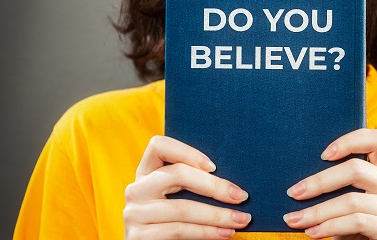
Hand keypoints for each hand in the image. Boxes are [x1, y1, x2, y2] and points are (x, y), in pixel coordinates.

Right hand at [123, 135, 250, 238]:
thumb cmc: (174, 222)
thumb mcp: (176, 198)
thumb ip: (190, 184)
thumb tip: (231, 182)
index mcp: (145, 173)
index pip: (158, 145)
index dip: (186, 151)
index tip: (214, 166)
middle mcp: (136, 189)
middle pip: (176, 175)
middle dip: (214, 186)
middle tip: (240, 196)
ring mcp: (134, 213)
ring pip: (183, 208)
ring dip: (218, 215)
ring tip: (241, 220)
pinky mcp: (138, 237)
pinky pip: (179, 231)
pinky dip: (207, 232)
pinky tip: (225, 233)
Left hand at [282, 128, 376, 239]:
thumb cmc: (351, 228)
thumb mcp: (347, 200)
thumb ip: (337, 184)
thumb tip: (300, 179)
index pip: (376, 139)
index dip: (349, 141)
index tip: (322, 155)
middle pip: (357, 170)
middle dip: (319, 182)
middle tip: (294, 193)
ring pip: (352, 200)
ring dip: (318, 211)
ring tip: (295, 219)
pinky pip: (357, 222)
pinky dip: (329, 227)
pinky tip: (312, 232)